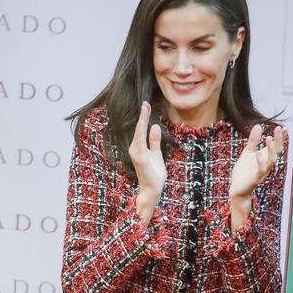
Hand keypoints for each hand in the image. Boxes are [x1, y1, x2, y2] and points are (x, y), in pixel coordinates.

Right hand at [128, 101, 165, 223]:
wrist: (153, 190)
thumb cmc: (154, 175)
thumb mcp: (156, 154)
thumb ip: (154, 141)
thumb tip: (155, 126)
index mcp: (139, 148)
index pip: (142, 130)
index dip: (144, 117)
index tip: (146, 104)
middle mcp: (135, 149)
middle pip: (139, 129)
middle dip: (142, 116)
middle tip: (146, 102)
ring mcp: (136, 154)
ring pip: (139, 134)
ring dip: (142, 121)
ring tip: (145, 109)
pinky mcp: (140, 159)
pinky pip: (141, 143)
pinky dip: (142, 133)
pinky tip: (144, 124)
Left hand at [229, 124, 285, 202]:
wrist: (237, 190)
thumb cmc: (243, 173)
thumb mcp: (247, 153)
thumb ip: (253, 141)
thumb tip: (258, 125)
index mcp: (265, 159)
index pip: (276, 147)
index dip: (280, 138)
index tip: (283, 128)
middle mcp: (266, 165)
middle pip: (276, 152)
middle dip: (278, 141)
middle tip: (278, 128)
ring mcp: (262, 173)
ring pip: (271, 161)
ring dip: (271, 150)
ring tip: (269, 138)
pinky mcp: (255, 179)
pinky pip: (260, 171)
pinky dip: (260, 162)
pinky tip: (257, 152)